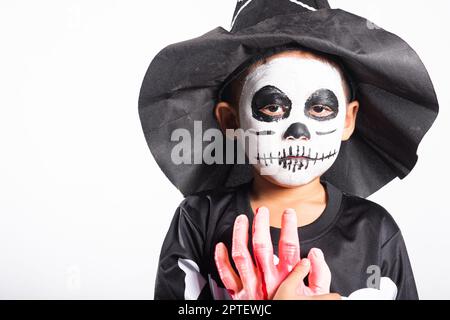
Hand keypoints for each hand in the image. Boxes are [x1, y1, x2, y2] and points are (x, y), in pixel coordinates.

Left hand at [214, 207, 331, 299]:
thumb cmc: (294, 308)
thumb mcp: (316, 297)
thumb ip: (319, 274)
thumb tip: (315, 254)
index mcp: (287, 278)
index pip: (289, 247)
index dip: (289, 227)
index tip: (288, 213)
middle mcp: (268, 280)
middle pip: (262, 247)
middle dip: (261, 225)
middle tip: (262, 211)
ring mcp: (252, 287)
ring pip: (242, 256)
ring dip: (240, 234)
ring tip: (241, 220)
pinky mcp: (239, 296)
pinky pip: (226, 275)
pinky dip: (220, 259)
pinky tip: (220, 245)